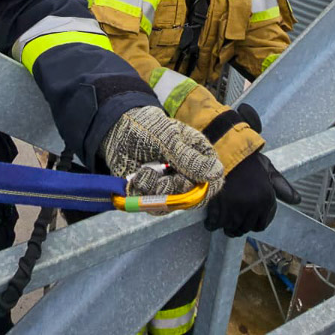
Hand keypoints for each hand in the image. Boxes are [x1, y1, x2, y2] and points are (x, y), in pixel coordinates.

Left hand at [102, 106, 224, 201]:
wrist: (117, 130)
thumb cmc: (148, 128)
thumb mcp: (168, 138)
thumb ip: (189, 158)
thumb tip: (217, 173)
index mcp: (198, 157)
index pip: (213, 181)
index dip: (207, 189)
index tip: (192, 185)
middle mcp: (186, 175)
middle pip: (193, 197)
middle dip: (178, 188)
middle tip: (167, 178)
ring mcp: (169, 186)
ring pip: (172, 203)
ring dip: (158, 190)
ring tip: (147, 171)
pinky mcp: (151, 195)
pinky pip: (152, 206)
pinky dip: (144, 192)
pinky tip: (138, 176)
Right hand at [205, 151, 298, 236]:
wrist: (225, 148)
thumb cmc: (247, 158)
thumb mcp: (268, 169)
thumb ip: (282, 186)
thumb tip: (297, 200)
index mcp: (266, 199)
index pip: (260, 225)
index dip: (251, 221)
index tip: (244, 216)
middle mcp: (254, 206)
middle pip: (245, 228)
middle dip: (238, 224)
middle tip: (231, 216)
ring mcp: (236, 207)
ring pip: (230, 227)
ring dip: (225, 224)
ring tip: (221, 216)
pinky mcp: (219, 206)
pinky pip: (214, 224)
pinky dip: (211, 223)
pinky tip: (211, 217)